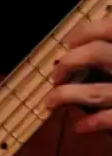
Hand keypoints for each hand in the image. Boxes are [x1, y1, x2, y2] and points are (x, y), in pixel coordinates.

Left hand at [45, 13, 111, 132]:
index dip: (84, 32)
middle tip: (56, 74)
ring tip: (50, 102)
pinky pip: (111, 119)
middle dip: (68, 63)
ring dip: (66, 96)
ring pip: (95, 92)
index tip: (69, 42)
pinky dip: (91, 124)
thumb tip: (99, 31)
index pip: (109, 28)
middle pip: (96, 54)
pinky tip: (79, 127)